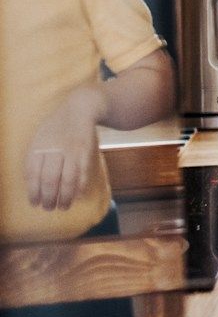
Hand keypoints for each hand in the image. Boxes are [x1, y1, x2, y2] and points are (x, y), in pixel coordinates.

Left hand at [25, 84, 104, 211]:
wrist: (79, 108)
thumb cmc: (56, 127)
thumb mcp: (39, 138)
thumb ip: (35, 158)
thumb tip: (33, 184)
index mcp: (38, 146)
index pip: (33, 174)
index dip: (33, 191)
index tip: (34, 203)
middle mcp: (54, 149)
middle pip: (49, 179)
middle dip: (49, 197)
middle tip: (49, 208)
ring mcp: (71, 150)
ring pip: (67, 179)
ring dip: (65, 196)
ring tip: (63, 207)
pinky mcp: (86, 151)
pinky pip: (83, 173)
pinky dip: (80, 187)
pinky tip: (78, 195)